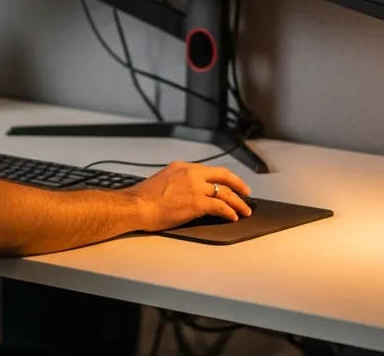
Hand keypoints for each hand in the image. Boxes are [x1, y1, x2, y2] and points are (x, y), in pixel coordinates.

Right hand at [130, 162, 252, 229]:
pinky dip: (229, 212)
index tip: (230, 183)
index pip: (209, 171)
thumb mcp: (163, 181)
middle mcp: (192, 173)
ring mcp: (196, 187)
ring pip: (225, 193)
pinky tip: (233, 217)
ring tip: (245, 210)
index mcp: (183, 167)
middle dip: (238, 185)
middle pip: (223, 177)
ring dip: (238, 202)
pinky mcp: (197, 203)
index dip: (223, 178)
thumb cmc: (144, 198)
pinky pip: (220, 207)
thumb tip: (188, 193)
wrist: (137, 206)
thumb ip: (179, 183)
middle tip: (246, 192)